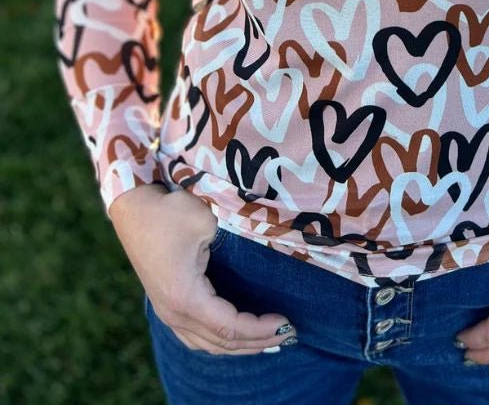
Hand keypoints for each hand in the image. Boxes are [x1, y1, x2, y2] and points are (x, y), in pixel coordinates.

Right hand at [108, 183, 295, 355]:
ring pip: (208, 344)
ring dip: (240, 346)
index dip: (261, 328)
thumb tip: (259, 264)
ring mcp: (167, 313)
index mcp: (185, 297)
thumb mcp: (205, 222)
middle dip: (258, 342)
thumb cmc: (169, 212)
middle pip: (222, 343)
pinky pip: (196, 337)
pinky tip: (237, 337)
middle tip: (289, 334)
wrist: (133, 208)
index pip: (230, 328)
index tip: (287, 320)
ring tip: (269, 340)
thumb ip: (232, 247)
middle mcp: (174, 313)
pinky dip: (221, 341)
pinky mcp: (166, 306)